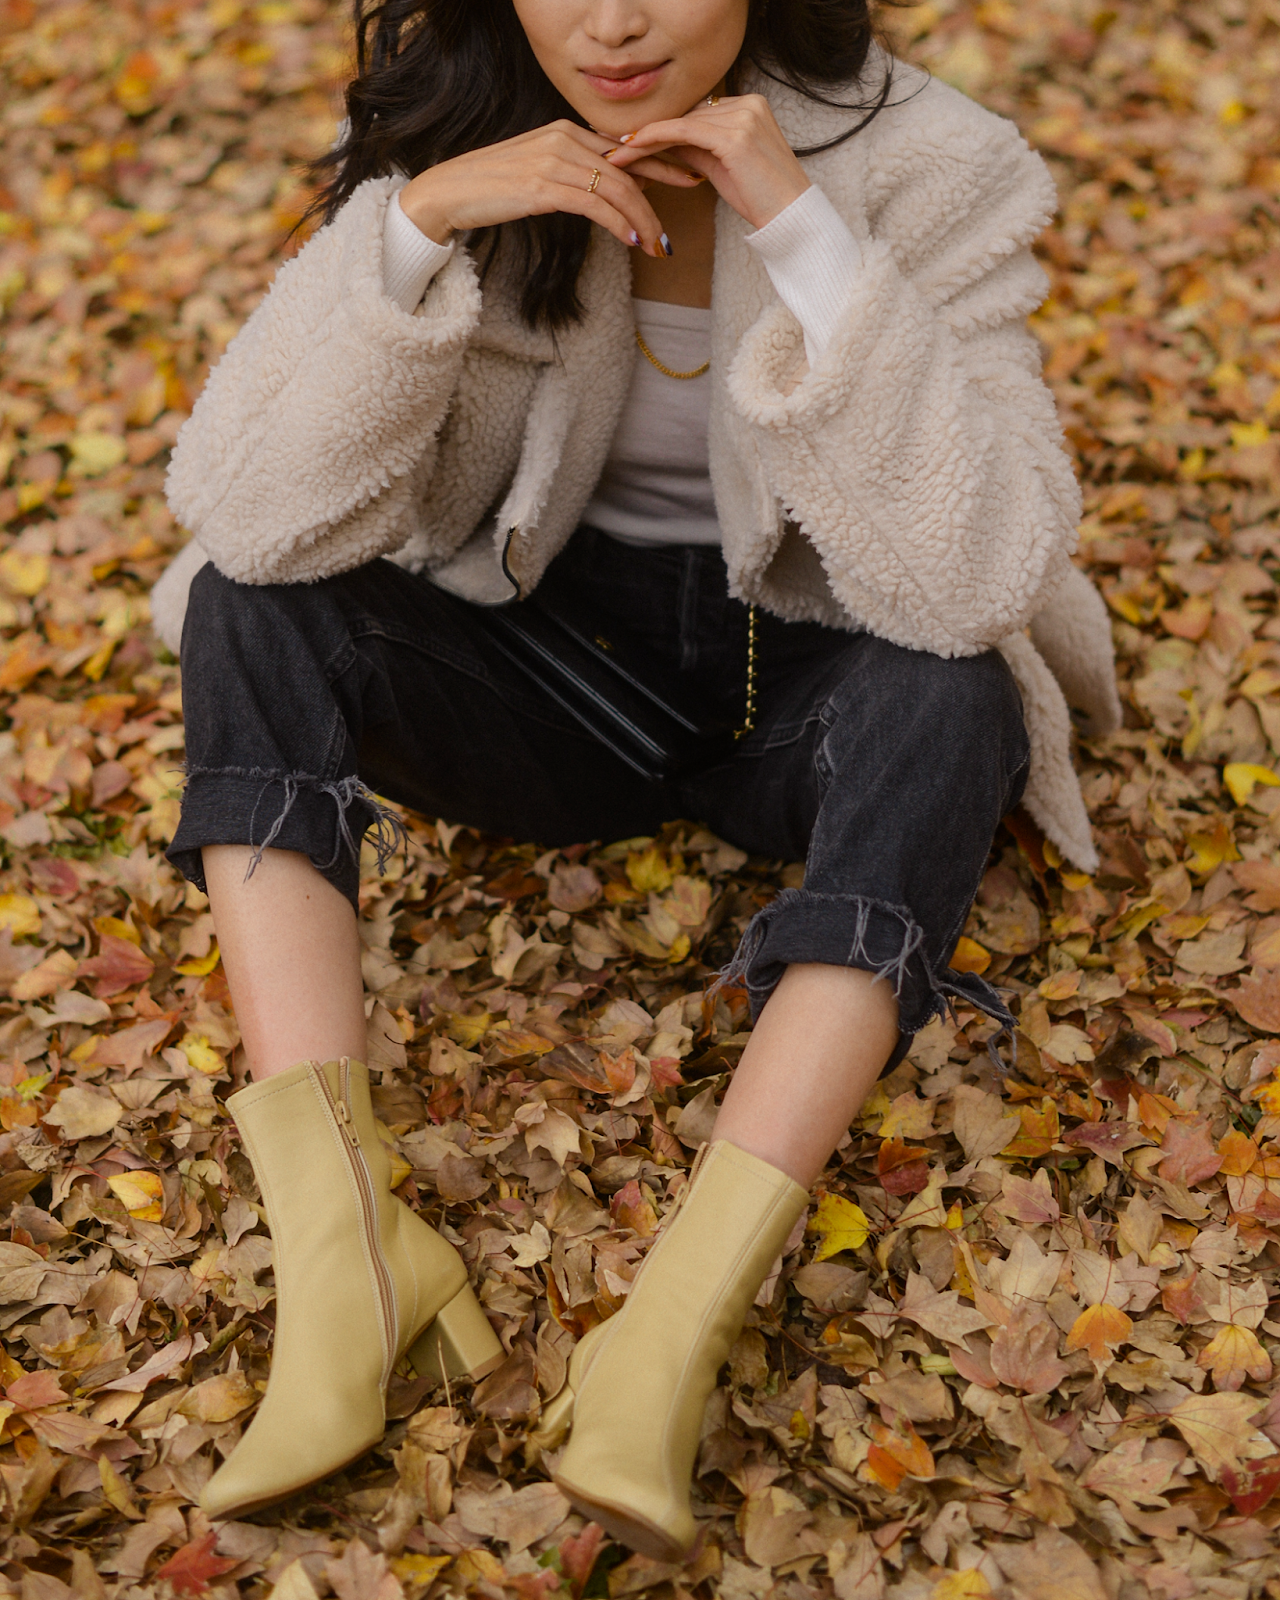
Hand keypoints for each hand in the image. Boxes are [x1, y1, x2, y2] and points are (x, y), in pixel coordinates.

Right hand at [397, 120, 699, 255]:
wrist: (451, 191)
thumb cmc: (493, 188)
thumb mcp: (539, 174)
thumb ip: (573, 176)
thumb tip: (605, 194)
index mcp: (566, 131)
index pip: (624, 148)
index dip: (660, 164)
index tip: (688, 177)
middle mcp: (564, 139)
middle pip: (626, 169)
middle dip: (659, 197)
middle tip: (680, 223)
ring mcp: (554, 159)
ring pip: (615, 188)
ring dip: (642, 219)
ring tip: (657, 245)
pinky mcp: (543, 184)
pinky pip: (593, 203)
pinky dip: (616, 222)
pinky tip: (631, 239)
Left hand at [605, 95, 809, 231]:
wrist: (791, 217)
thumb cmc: (760, 198)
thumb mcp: (722, 166)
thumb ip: (696, 148)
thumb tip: (662, 142)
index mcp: (750, 105)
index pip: (695, 112)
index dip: (662, 126)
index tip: (630, 138)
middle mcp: (748, 103)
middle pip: (685, 115)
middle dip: (648, 132)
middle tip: (613, 144)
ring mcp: (743, 116)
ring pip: (680, 123)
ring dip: (643, 138)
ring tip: (615, 153)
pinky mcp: (735, 137)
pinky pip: (683, 133)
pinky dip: (654, 140)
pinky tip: (631, 149)